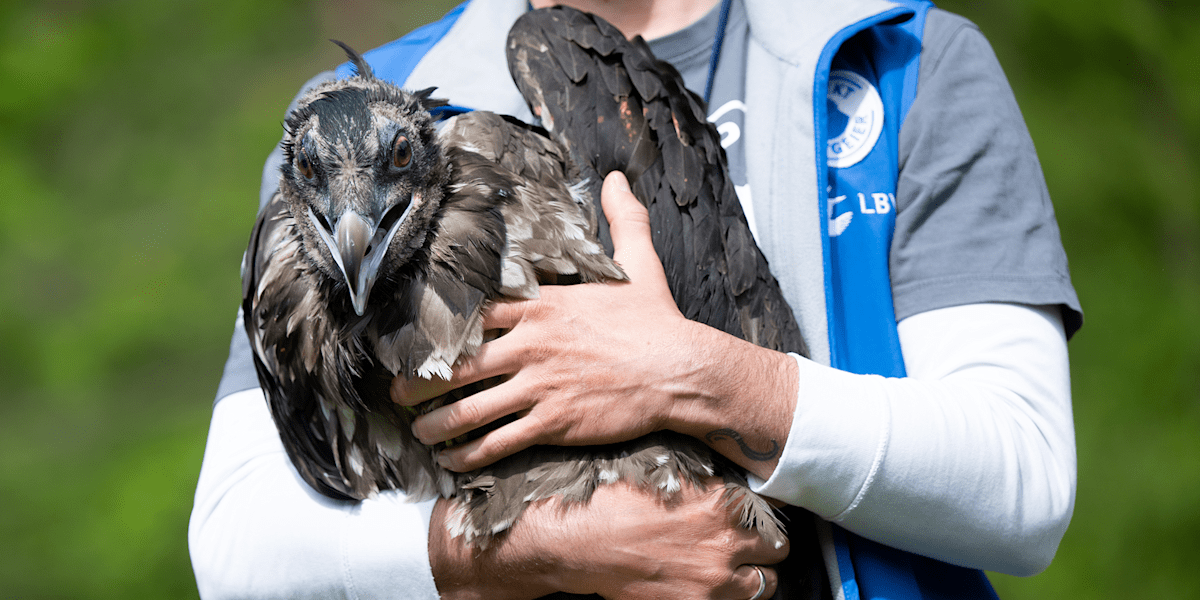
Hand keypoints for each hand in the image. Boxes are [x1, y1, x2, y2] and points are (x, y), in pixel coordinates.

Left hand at [392, 171, 797, 477]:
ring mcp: (539, 384)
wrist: (682, 369)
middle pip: (458, 363)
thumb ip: (622, 219)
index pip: (474, 313)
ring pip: (470, 408)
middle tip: (398, 393)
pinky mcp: (554, 421)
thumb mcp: (639, 262)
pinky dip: (471, 454)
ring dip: (437, 423)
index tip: (416, 342)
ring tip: (421, 433)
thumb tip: (616, 178)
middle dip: (421, 381)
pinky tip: (457, 461)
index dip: (439, 329)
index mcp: (543, 306)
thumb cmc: (658, 320)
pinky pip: (499, 441)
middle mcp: (531, 344)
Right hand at [429, 478, 788, 599]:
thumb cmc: (612, 500)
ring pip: (764, 583)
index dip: (761, 511)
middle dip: (762, 545)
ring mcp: (714, 581)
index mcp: (721, 504)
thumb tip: (723, 469)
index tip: (754, 514)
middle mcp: (726, 543)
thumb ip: (701, 475)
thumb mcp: (662, 470)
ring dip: (751, 574)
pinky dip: (726, 596)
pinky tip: (707, 584)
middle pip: (776, 548)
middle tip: (745, 542)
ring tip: (730, 567)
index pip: (771, 509)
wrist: (578, 541)